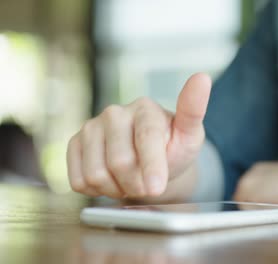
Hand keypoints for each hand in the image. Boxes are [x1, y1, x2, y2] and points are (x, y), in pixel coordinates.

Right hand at [66, 73, 211, 197]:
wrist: (150, 158)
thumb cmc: (172, 147)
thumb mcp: (190, 134)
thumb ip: (194, 110)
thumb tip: (202, 77)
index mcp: (145, 109)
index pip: (146, 138)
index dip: (151, 167)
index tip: (156, 187)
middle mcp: (114, 113)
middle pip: (120, 162)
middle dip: (137, 184)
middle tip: (148, 184)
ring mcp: (91, 127)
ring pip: (96, 174)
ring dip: (117, 188)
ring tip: (130, 180)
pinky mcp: (75, 144)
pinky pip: (78, 180)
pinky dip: (97, 190)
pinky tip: (112, 180)